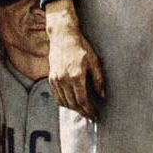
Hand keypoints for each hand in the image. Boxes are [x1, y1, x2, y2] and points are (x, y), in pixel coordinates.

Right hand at [46, 0, 104, 119]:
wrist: (63, 36)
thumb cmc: (80, 47)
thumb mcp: (94, 61)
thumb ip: (98, 79)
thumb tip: (102, 95)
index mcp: (76, 76)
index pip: (82, 101)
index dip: (89, 110)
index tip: (95, 114)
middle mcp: (64, 79)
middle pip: (73, 104)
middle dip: (82, 112)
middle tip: (90, 115)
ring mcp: (56, 79)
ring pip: (64, 102)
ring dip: (73, 109)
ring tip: (82, 110)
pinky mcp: (51, 77)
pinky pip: (56, 96)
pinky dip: (64, 102)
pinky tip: (71, 102)